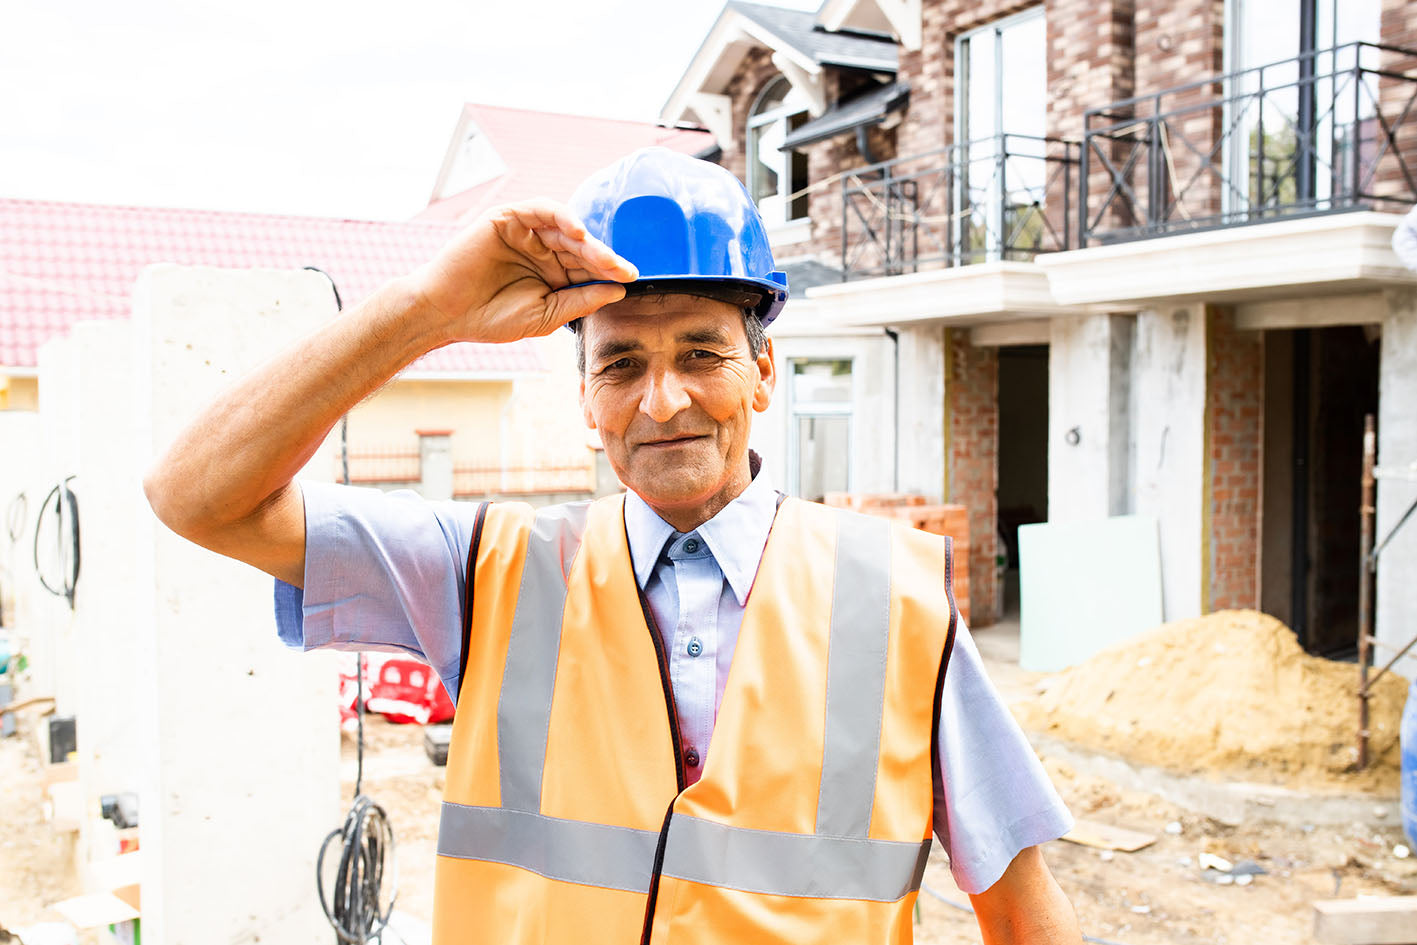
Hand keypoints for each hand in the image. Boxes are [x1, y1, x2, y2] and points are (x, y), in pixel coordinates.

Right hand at [410, 199, 637, 344]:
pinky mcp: (509, 218)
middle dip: (604, 258)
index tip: (632, 280)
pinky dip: (561, 216)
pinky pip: (541, 209)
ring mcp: (527, 233)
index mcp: (555, 275)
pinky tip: (578, 233)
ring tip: (603, 255)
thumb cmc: (492, 319)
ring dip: (588, 241)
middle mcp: (545, 250)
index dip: (611, 273)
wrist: (446, 313)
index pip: (590, 270)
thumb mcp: (546, 315)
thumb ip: (580, 301)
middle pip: (583, 249)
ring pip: (566, 228)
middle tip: (623, 268)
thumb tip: (618, 291)